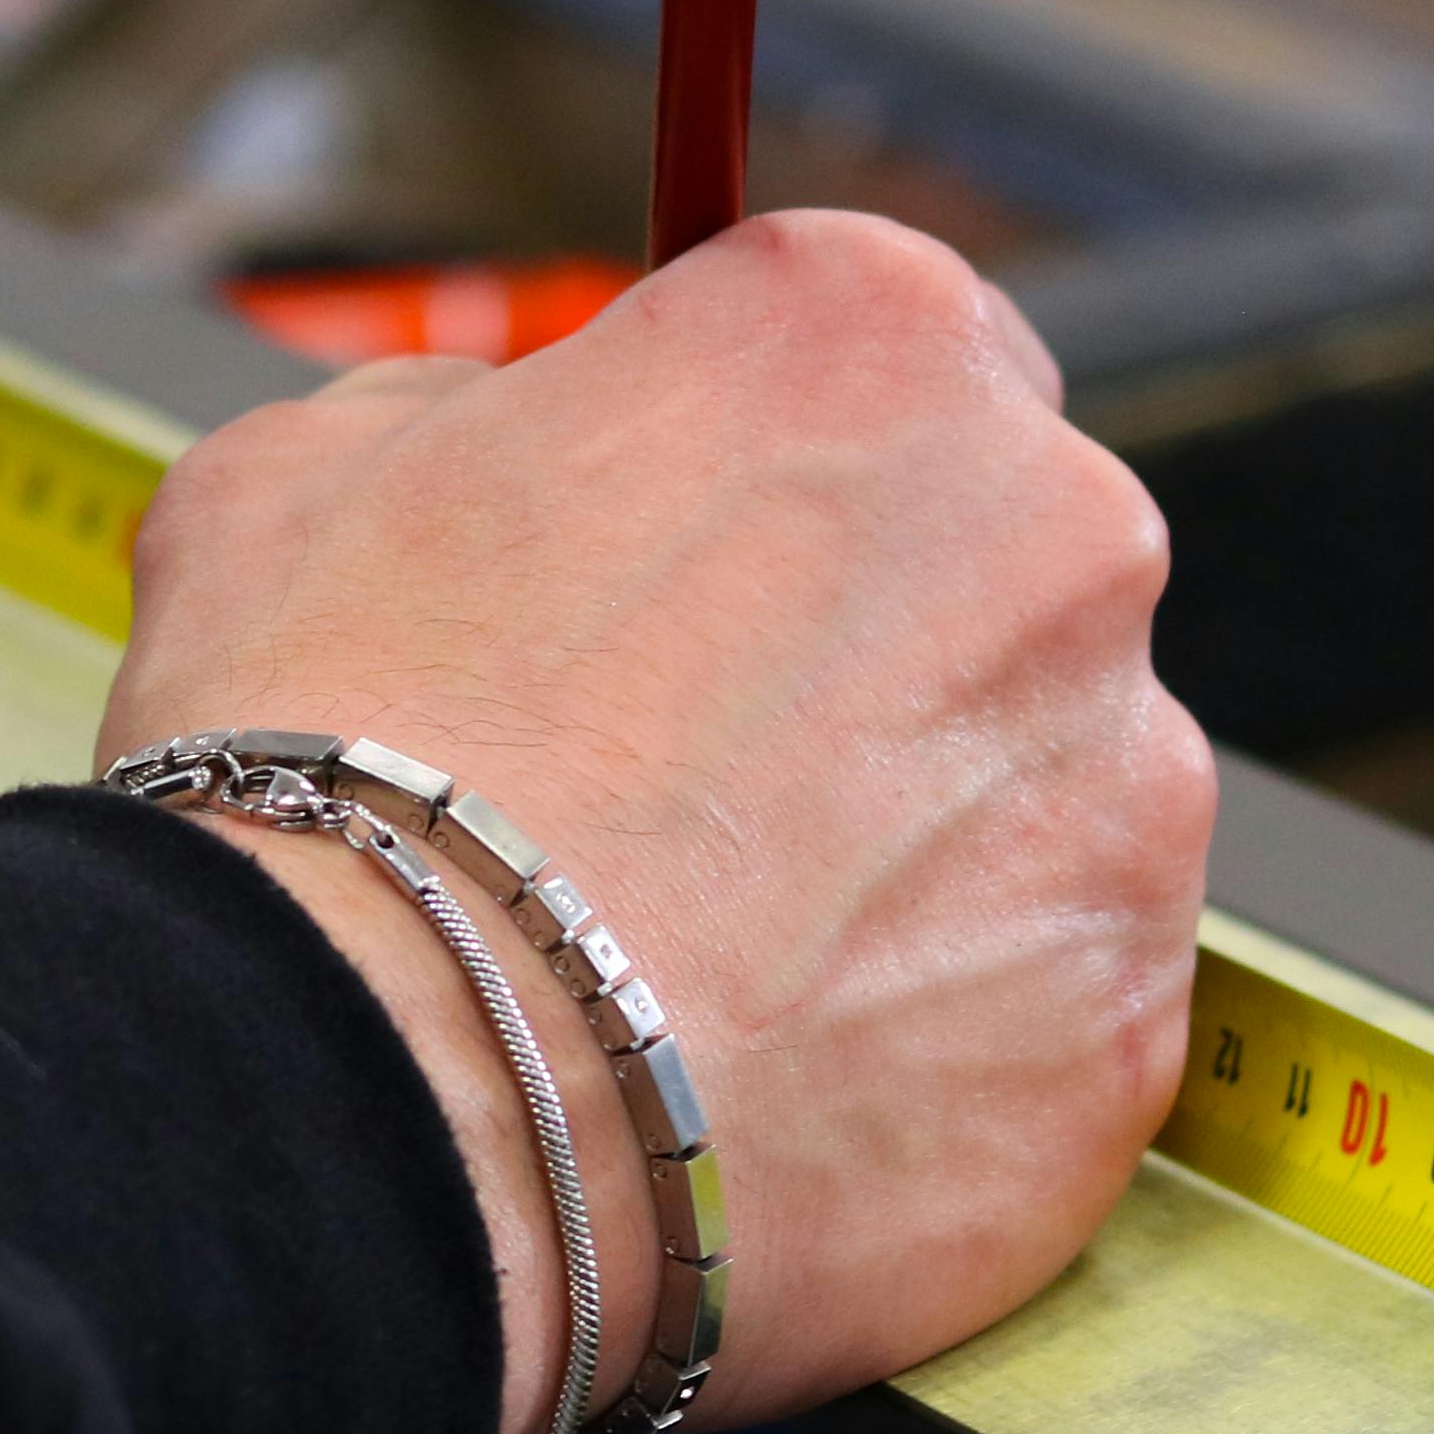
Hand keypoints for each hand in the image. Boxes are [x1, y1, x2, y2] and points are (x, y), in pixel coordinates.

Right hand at [105, 215, 1210, 1433]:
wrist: (381, 1093)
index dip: (762, 486)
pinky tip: (768, 1082)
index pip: (880, 369)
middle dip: (863, 666)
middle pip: (994, 576)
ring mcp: (1120, 787)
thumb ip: (468, 419)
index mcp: (877, 340)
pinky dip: (936, 1051)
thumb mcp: (307, 467)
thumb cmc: (336, 761)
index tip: (677, 584)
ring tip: (707, 961)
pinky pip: (1043, 1014)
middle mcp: (1060, 528)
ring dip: (911, 860)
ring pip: (1034, 802)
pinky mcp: (1126, 1024)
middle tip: (679, 790)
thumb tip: (509, 445)